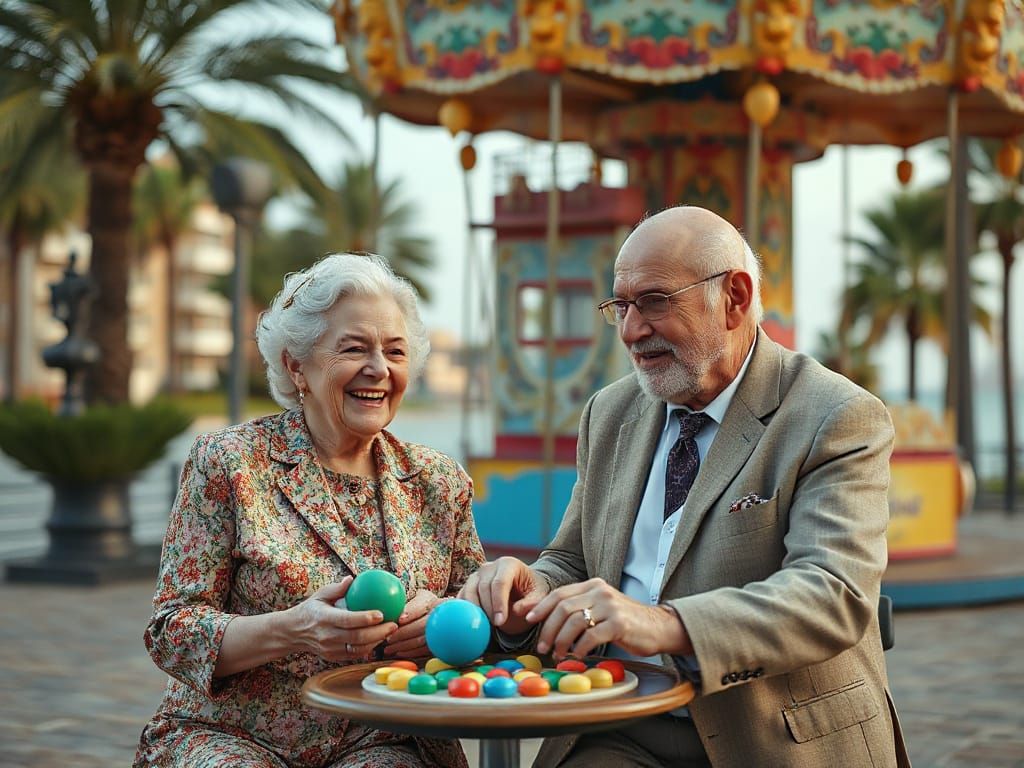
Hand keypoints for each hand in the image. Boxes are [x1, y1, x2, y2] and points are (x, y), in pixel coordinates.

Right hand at [288, 576, 396, 661]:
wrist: (292, 633)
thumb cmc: (310, 610)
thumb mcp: (320, 595)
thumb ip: (336, 588)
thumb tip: (353, 579)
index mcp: (324, 618)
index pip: (347, 620)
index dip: (365, 619)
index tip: (381, 613)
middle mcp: (327, 636)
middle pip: (357, 638)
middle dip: (378, 632)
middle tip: (394, 624)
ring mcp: (330, 649)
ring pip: (358, 649)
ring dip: (377, 641)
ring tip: (390, 631)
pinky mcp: (334, 657)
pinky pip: (355, 655)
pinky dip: (369, 648)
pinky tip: (379, 638)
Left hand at [383, 588, 440, 657]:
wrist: (439, 616)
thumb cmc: (418, 607)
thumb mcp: (413, 600)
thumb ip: (401, 604)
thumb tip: (383, 608)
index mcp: (430, 600)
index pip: (421, 605)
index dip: (411, 612)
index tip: (399, 619)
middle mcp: (438, 614)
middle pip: (423, 625)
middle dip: (403, 633)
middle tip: (387, 638)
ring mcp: (441, 629)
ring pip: (423, 639)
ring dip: (404, 645)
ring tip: (388, 648)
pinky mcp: (439, 643)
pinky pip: (425, 650)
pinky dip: (411, 652)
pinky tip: (399, 652)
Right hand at [459, 557, 549, 634]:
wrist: (522, 587)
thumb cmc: (532, 591)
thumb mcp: (539, 595)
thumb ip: (532, 602)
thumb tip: (517, 610)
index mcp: (508, 564)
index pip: (500, 582)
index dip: (498, 603)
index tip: (500, 621)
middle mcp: (489, 566)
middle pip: (483, 587)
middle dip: (488, 609)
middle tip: (494, 627)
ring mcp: (477, 575)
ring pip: (469, 592)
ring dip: (474, 611)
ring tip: (485, 626)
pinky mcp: (468, 585)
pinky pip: (461, 597)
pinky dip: (464, 610)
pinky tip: (471, 622)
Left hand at [526, 577, 690, 659]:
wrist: (659, 627)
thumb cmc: (626, 622)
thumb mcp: (601, 608)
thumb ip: (580, 609)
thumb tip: (549, 623)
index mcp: (593, 585)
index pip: (560, 593)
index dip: (541, 606)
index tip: (527, 619)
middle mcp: (600, 591)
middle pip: (563, 608)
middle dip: (548, 628)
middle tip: (542, 646)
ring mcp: (610, 606)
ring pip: (574, 622)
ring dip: (561, 641)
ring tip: (558, 654)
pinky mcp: (619, 624)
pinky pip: (591, 636)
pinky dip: (580, 648)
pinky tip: (578, 655)